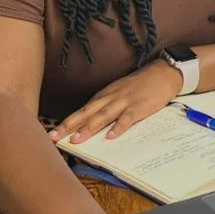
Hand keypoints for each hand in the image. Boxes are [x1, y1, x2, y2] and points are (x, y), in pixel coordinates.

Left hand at [48, 59, 181, 144]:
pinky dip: (119, 127)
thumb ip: (105, 108)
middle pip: (86, 113)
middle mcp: (110, 98)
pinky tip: (111, 136)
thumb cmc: (139, 86)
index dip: (66, 123)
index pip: (81, 111)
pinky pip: (127, 118)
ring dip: (89, 128)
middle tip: (54, 138)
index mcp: (103, 96)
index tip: (52, 134)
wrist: (162, 73)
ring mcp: (124, 101)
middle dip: (69, 126)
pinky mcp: (139, 106)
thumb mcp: (118, 94)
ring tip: (76, 140)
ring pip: (103, 116)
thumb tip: (90, 125)